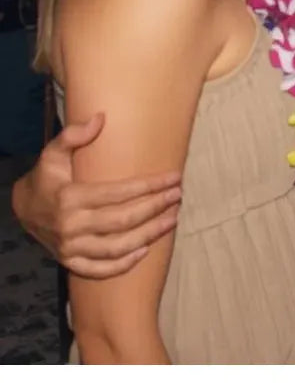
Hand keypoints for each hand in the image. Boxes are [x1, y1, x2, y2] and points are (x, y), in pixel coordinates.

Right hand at [12, 113, 181, 278]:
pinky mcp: (69, 261)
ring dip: (148, 234)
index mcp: (70, 198)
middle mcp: (71, 226)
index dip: (149, 186)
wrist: (22, 208)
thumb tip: (99, 118)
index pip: (118, 193)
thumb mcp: (52, 152)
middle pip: (123, 221)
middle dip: (155, 207)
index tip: (174, 177)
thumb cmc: (47, 176)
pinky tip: (146, 250)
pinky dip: (122, 264)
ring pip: (116, 247)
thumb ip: (73, 134)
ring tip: (172, 220)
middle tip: (178, 196)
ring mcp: (70, 247)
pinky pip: (98, 269)